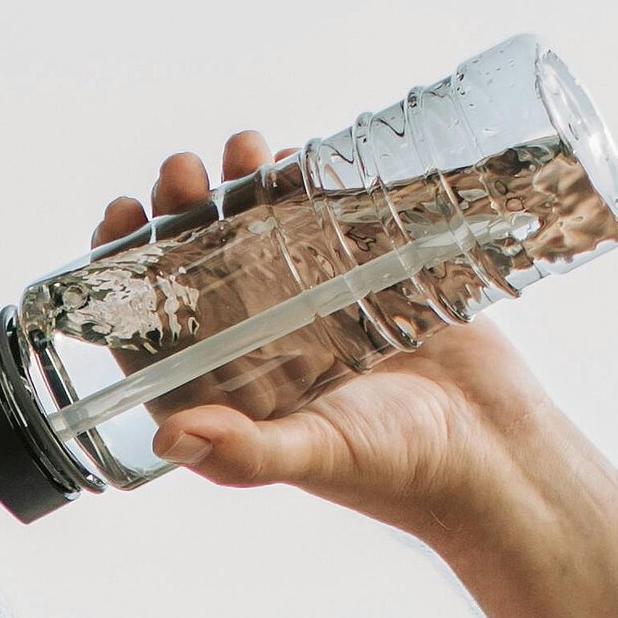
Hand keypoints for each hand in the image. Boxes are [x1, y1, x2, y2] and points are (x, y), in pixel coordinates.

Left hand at [94, 131, 578, 547]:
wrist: (499, 448)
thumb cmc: (401, 467)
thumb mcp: (317, 455)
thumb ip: (244, 452)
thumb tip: (167, 438)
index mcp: (227, 391)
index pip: (154, 325)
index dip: (125, 274)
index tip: (119, 218)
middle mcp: (258, 345)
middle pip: (197, 266)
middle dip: (181, 214)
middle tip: (182, 173)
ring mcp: (309, 305)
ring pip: (255, 234)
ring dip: (238, 188)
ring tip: (243, 150)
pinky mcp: (362, 274)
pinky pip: (320, 219)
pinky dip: (303, 185)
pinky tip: (294, 156)